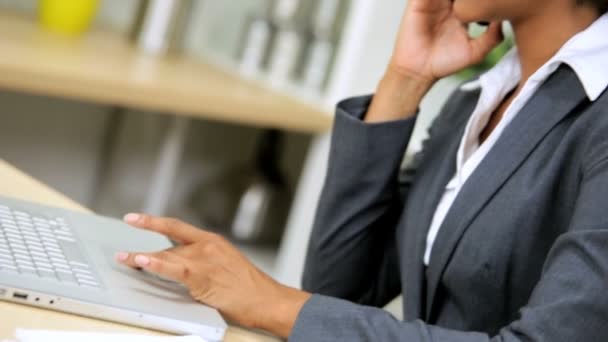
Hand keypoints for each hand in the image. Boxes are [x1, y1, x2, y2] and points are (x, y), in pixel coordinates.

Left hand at [115, 213, 310, 337]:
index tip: (135, 219)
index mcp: (213, 242)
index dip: (154, 222)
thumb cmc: (251, 289)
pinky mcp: (201, 275)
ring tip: (124, 258)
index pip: (177, 227)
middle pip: (168, 246)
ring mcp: (204, 259)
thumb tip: (183, 269)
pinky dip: (155, 264)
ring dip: (141, 258)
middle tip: (125, 254)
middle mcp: (207, 246)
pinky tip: (141, 261)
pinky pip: (172, 269)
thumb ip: (204, 263)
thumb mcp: (227, 266)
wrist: (266, 299)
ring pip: (166, 255)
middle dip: (145, 251)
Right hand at [365, 0, 502, 122]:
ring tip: (464, 0)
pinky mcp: (418, 3)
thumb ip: (492, 37)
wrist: (419, 71)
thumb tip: (503, 19)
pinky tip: (451, 1)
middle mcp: (447, 5)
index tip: (495, 0)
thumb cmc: (444, 63)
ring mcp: (433, 2)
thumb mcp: (476, 52)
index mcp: (462, 12)